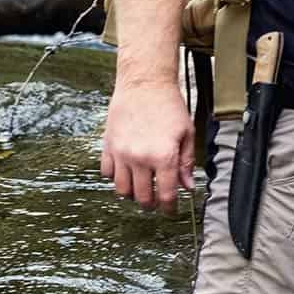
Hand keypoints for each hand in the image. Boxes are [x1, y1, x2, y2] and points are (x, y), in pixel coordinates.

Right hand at [99, 80, 194, 213]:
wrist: (144, 82)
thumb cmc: (168, 105)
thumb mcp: (186, 133)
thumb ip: (187, 163)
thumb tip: (187, 187)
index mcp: (163, 156)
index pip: (165, 195)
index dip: (169, 208)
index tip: (170, 210)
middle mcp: (140, 158)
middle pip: (142, 197)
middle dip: (151, 204)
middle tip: (156, 201)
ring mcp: (121, 153)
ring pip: (122, 190)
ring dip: (132, 194)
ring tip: (140, 188)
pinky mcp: (108, 146)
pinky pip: (107, 173)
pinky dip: (115, 177)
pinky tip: (126, 171)